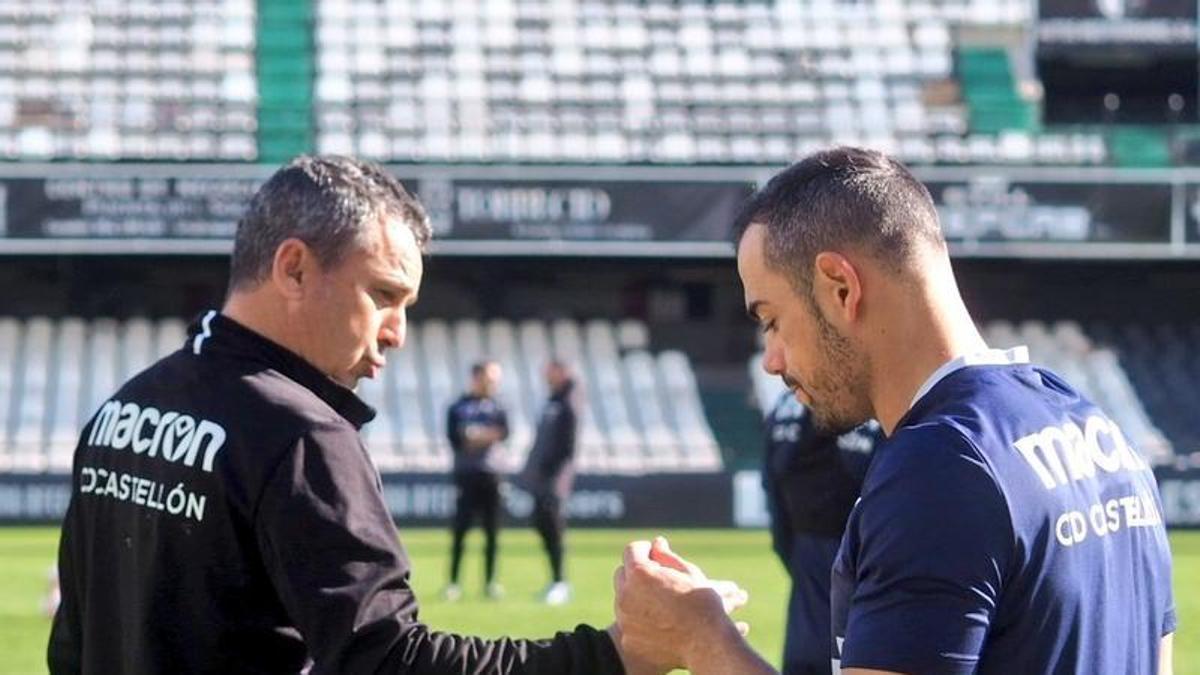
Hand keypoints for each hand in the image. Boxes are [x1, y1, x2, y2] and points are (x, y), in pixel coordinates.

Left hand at [613, 537, 748, 672]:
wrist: (707, 643)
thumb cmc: (703, 603)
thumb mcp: (689, 573)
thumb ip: (667, 556)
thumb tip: (656, 543)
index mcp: (640, 573)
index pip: (632, 550)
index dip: (644, 549)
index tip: (653, 553)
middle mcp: (626, 594)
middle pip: (622, 573)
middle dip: (636, 572)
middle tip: (656, 577)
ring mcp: (625, 619)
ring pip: (622, 598)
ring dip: (635, 595)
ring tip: (660, 601)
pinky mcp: (628, 638)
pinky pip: (628, 622)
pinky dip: (638, 620)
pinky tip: (658, 622)